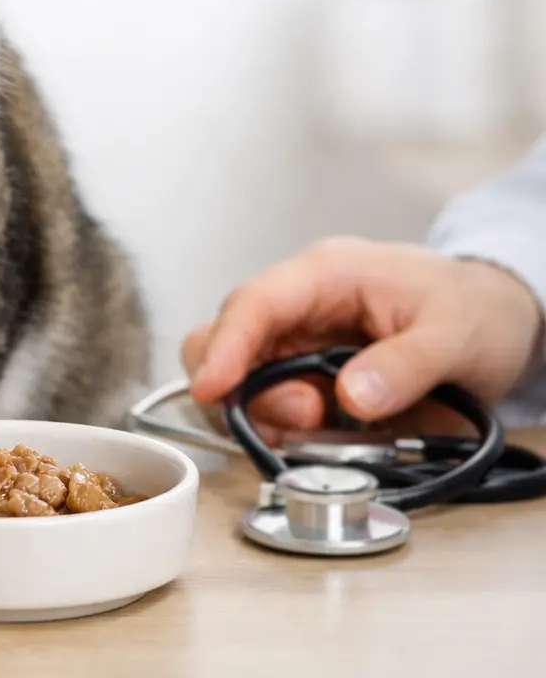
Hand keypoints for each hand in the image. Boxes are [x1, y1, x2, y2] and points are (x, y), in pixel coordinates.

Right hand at [183, 237, 542, 437]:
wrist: (496, 321)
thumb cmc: (474, 307)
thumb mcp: (456, 332)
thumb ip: (406, 364)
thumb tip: (352, 396)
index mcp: (324, 276)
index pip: (253, 303)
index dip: (225, 346)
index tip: (213, 389)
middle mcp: (297, 310)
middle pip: (222, 344)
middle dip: (243, 392)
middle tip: (305, 417)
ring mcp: (296, 347)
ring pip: (237, 385)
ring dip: (268, 419)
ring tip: (327, 426)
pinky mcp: (304, 383)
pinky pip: (270, 412)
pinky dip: (287, 434)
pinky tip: (328, 434)